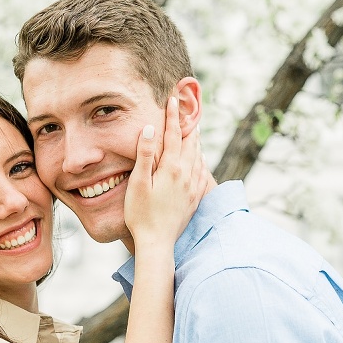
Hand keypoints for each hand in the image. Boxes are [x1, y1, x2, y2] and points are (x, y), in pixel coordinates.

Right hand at [123, 96, 208, 250]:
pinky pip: (203, 174)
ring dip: (196, 141)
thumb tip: (152, 129)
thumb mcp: (138, 183)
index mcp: (171, 169)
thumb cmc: (141, 214)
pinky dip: (202, 161)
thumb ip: (146, 155)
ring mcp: (193, 188)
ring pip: (199, 157)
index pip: (173, 135)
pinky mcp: (194, 199)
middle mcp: (186, 175)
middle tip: (188, 109)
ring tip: (195, 130)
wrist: (157, 243)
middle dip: (188, 125)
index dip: (173, 115)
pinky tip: (201, 159)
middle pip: (190, 143)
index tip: (173, 99)